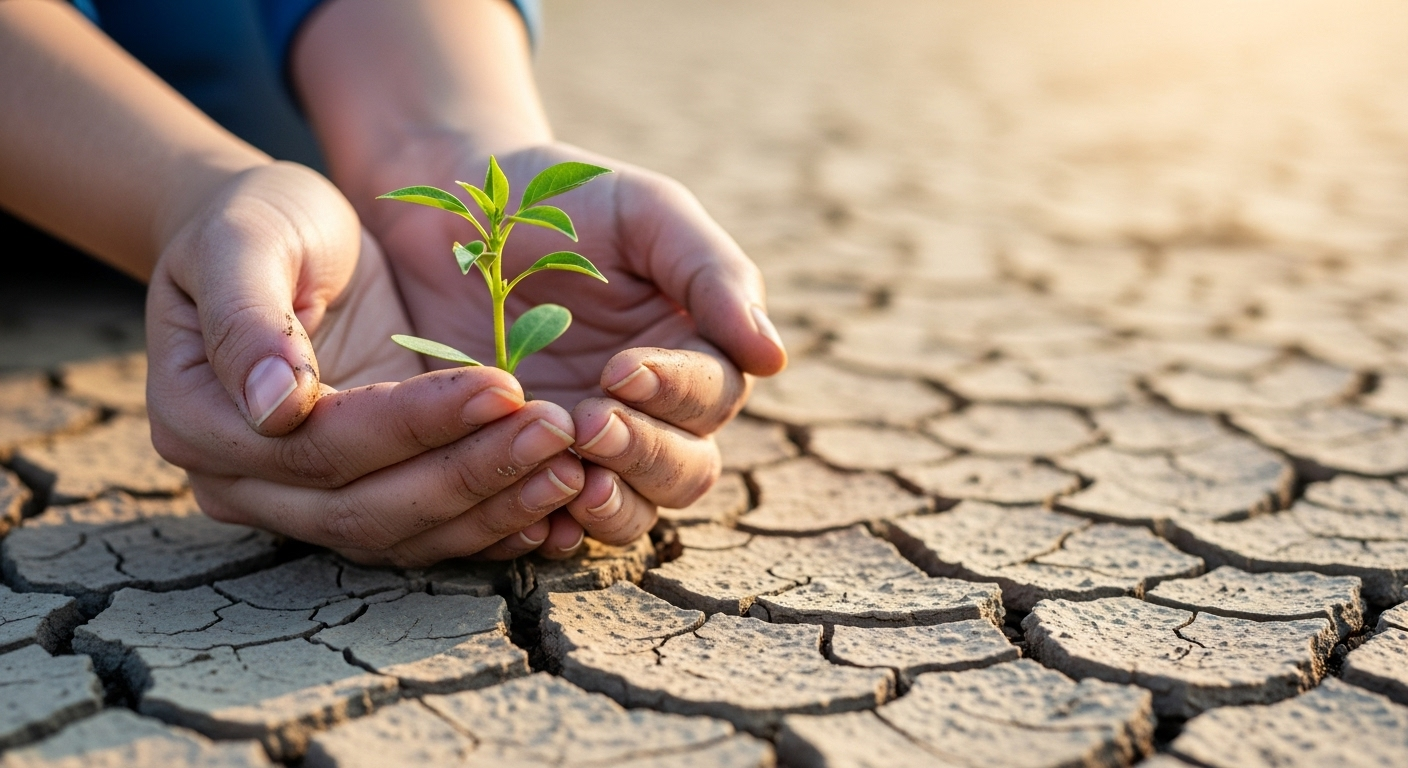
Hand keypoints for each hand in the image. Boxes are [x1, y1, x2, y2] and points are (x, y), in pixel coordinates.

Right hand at [145, 162, 589, 565]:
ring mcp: (303, 502)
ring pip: (405, 534)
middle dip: (470, 474)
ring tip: (573, 467)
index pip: (322, 445)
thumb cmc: (255, 221)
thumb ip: (249, 320)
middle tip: (556, 431)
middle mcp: (245, 483)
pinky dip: (494, 524)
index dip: (416, 423)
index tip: (502, 383)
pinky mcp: (362, 495)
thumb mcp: (244, 240)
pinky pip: (430, 532)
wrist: (277, 238)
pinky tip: (558, 502)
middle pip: (366, 507)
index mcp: (201, 422)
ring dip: (494, 507)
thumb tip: (277, 410)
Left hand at [355, 142, 787, 552]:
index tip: (622, 369)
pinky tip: (533, 514)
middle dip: (643, 454)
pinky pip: (557, 522)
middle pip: (686, 469)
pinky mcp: (529, 468)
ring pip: (634, 510)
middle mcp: (654, 412)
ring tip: (573, 476)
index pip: (714, 395)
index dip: (676, 393)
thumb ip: (712, 274)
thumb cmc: (559, 198)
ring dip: (612, 503)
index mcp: (694, 351)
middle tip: (587, 421)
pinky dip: (554, 527)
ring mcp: (591, 447)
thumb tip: (774, 358)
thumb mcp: (643, 212)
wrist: (451, 210)